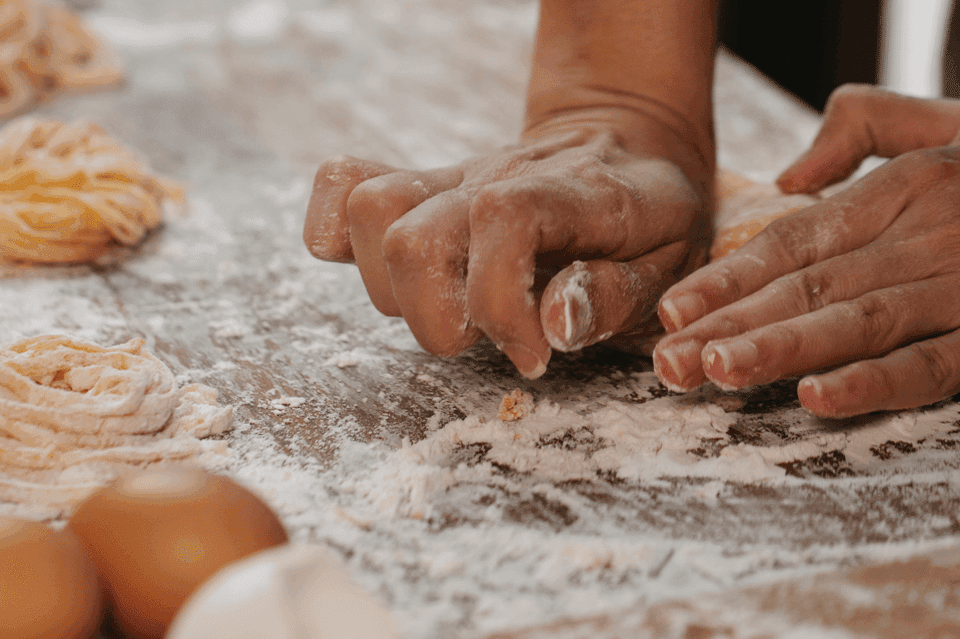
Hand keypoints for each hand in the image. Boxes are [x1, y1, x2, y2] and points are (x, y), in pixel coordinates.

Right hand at [304, 112, 710, 377]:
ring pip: (369, 212)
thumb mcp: (672, 263)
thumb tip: (555, 323)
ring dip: (394, 290)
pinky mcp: (423, 187)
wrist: (628, 143)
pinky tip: (379, 269)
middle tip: (489, 338)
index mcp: (570, 193)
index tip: (534, 353)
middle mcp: (496, 177)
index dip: (501, 305)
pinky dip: (335, 232)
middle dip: (439, 321)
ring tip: (450, 310)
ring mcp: (451, 179)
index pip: (500, 221)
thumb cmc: (653, 219)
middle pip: (413, 236)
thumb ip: (618, 295)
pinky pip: (344, 186)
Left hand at [653, 85, 959, 416]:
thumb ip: (862, 127)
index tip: (673, 312)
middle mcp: (924, 234)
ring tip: (717, 374)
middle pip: (809, 288)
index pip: (793, 242)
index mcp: (902, 189)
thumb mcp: (940, 121)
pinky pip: (933, 364)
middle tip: (670, 363)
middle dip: (732, 327)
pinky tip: (817, 398)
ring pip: (857, 323)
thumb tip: (790, 177)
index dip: (728, 278)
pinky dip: (876, 383)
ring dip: (783, 351)